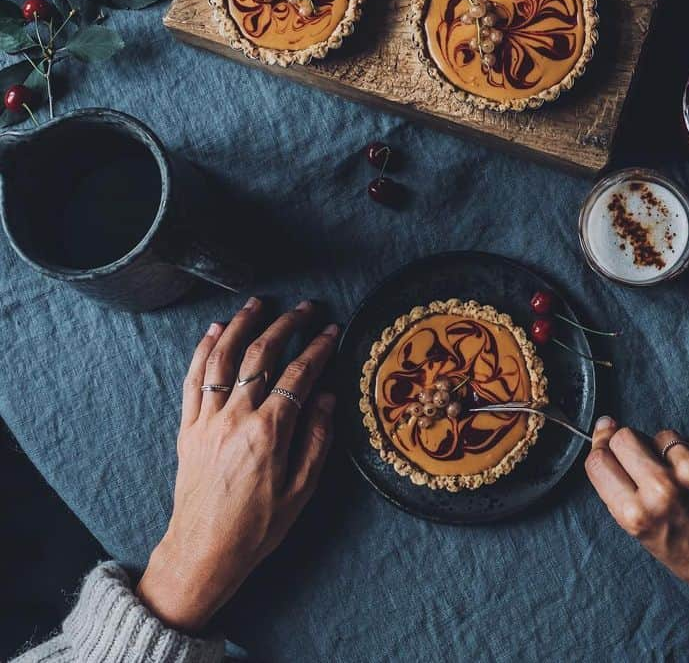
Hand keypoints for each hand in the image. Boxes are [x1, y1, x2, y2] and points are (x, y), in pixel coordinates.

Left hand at [136, 298, 337, 633]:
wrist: (203, 552)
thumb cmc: (257, 527)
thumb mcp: (301, 491)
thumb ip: (316, 440)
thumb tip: (327, 396)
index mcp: (269, 433)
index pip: (299, 375)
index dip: (319, 348)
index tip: (332, 330)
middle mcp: (236, 418)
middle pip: (262, 355)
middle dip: (286, 324)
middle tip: (305, 308)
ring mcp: (208, 420)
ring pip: (223, 358)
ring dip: (241, 325)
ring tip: (257, 304)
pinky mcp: (188, 428)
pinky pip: (194, 380)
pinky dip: (203, 351)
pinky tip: (214, 332)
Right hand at [586, 419, 688, 621]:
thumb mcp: (646, 536)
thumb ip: (624, 492)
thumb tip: (607, 433)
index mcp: (638, 515)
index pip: (599, 460)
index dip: (601, 447)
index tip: (606, 439)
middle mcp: (663, 489)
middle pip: (625, 437)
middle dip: (630, 445)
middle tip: (646, 461)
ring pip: (662, 435)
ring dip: (668, 451)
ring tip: (686, 480)